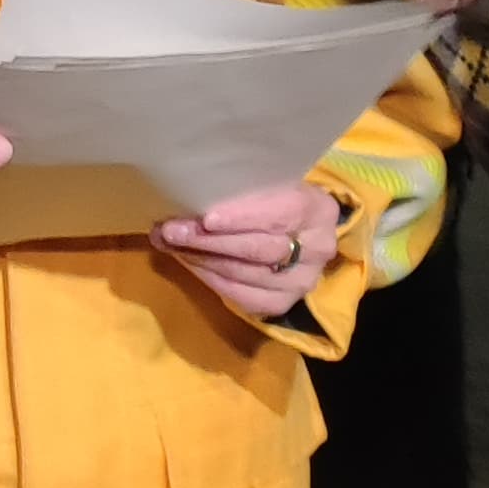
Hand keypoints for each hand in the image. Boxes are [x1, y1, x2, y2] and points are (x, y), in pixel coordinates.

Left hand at [158, 183, 341, 320]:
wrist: (297, 230)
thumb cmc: (275, 197)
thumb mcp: (267, 184)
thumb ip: (240, 189)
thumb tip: (187, 192)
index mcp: (319, 210)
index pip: (281, 214)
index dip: (243, 218)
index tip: (207, 219)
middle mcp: (318, 249)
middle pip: (259, 249)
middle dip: (209, 241)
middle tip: (170, 230)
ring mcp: (302, 281)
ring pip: (245, 274)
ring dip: (201, 258)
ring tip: (169, 243)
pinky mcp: (283, 303)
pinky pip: (241, 295)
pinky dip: (209, 278)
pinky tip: (188, 261)